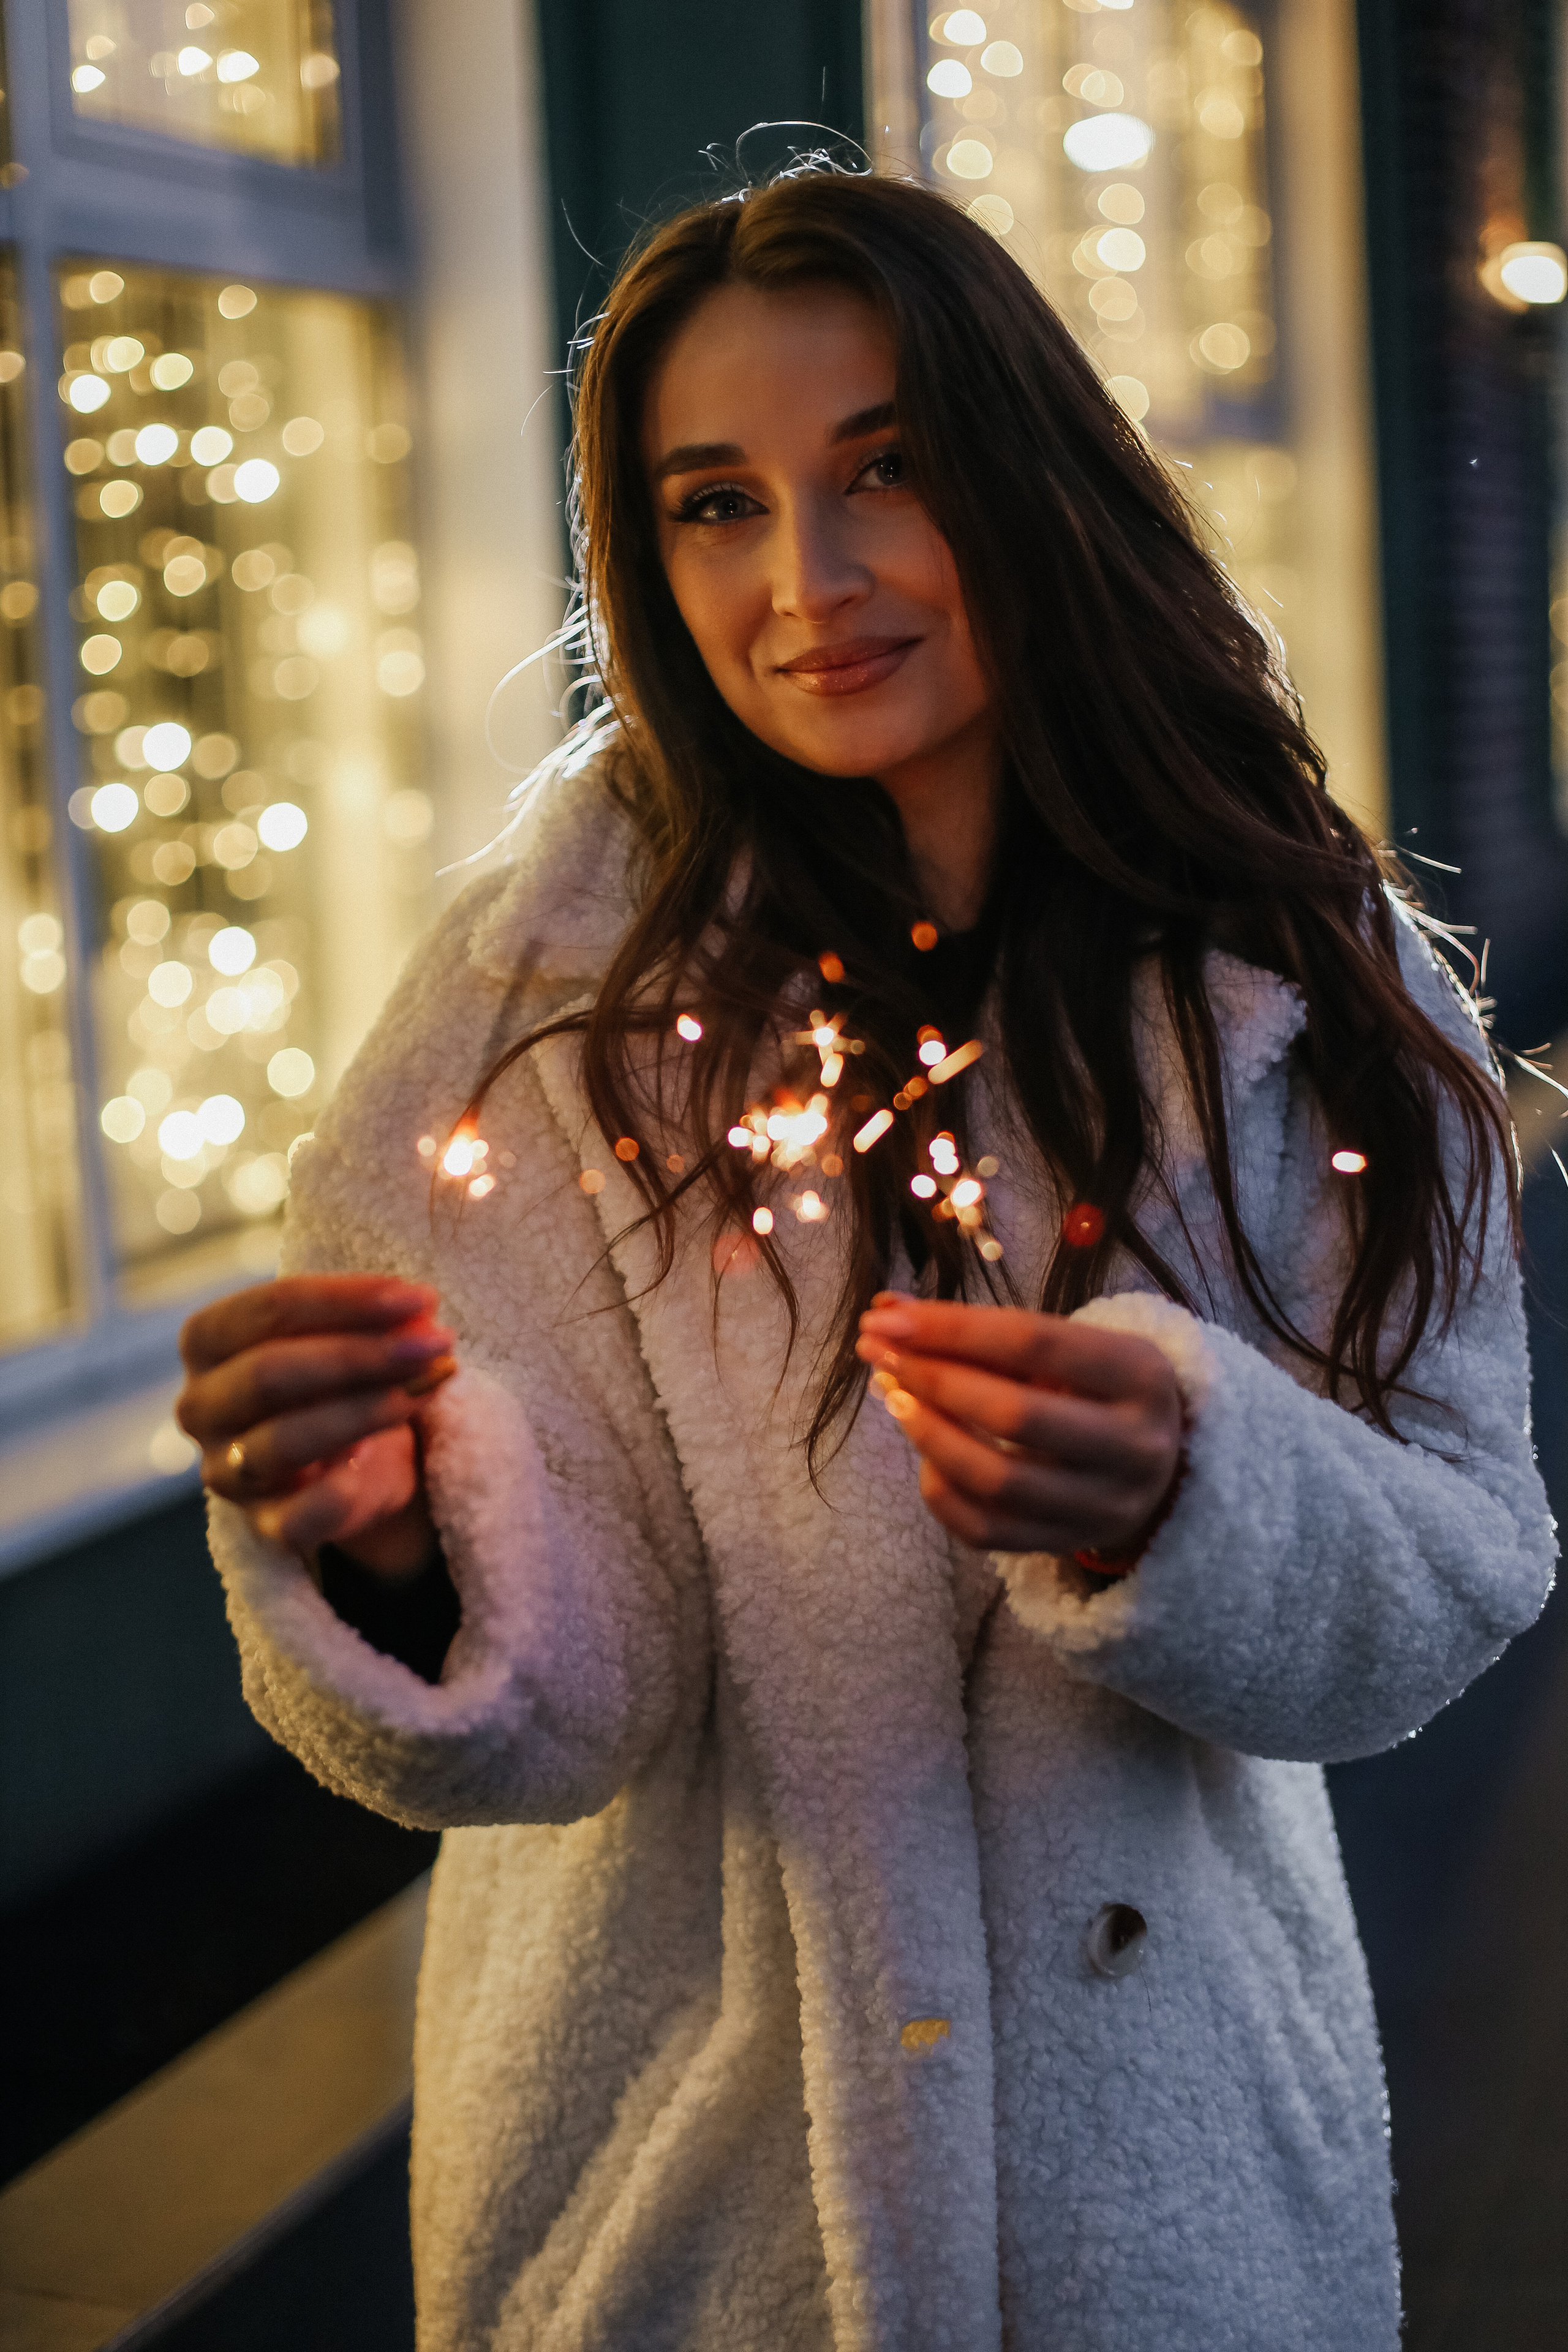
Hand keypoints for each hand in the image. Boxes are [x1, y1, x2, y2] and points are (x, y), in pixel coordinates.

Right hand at [177, 1274, 454, 1569]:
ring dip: (367, 1409)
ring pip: (285, 1440)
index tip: (419, 1298)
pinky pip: (292, 1521)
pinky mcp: (263, 1526)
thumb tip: (419, 1313)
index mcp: (208, 1342)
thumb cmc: (340, 1377)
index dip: (348, 1301)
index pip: (268, 1310)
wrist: (353, 1456)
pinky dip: (330, 1497)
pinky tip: (369, 1466)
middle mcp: (202, 1407)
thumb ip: (371, 1321)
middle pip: (269, 1373)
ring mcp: (228, 1471)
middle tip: (435, 1343)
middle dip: (361, 1354)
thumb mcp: (347, 1335)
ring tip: (430, 1386)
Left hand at [855, 1295, 1181, 1559]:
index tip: (885, 1315)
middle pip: (1014, 1415)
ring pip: (997, 1481)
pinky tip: (923, 1454)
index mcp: (1140, 1374)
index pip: (1033, 1342)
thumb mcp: (1067, 1345)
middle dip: (934, 1380)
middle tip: (880, 1355)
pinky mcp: (1069, 1544)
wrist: (1154, 1461)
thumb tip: (887, 1307)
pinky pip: (985, 1530)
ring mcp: (1104, 1506)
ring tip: (894, 1398)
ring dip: (929, 1435)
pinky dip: (941, 1490)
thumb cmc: (1094, 1386)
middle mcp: (1134, 1445)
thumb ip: (982, 1329)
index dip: (950, 1328)